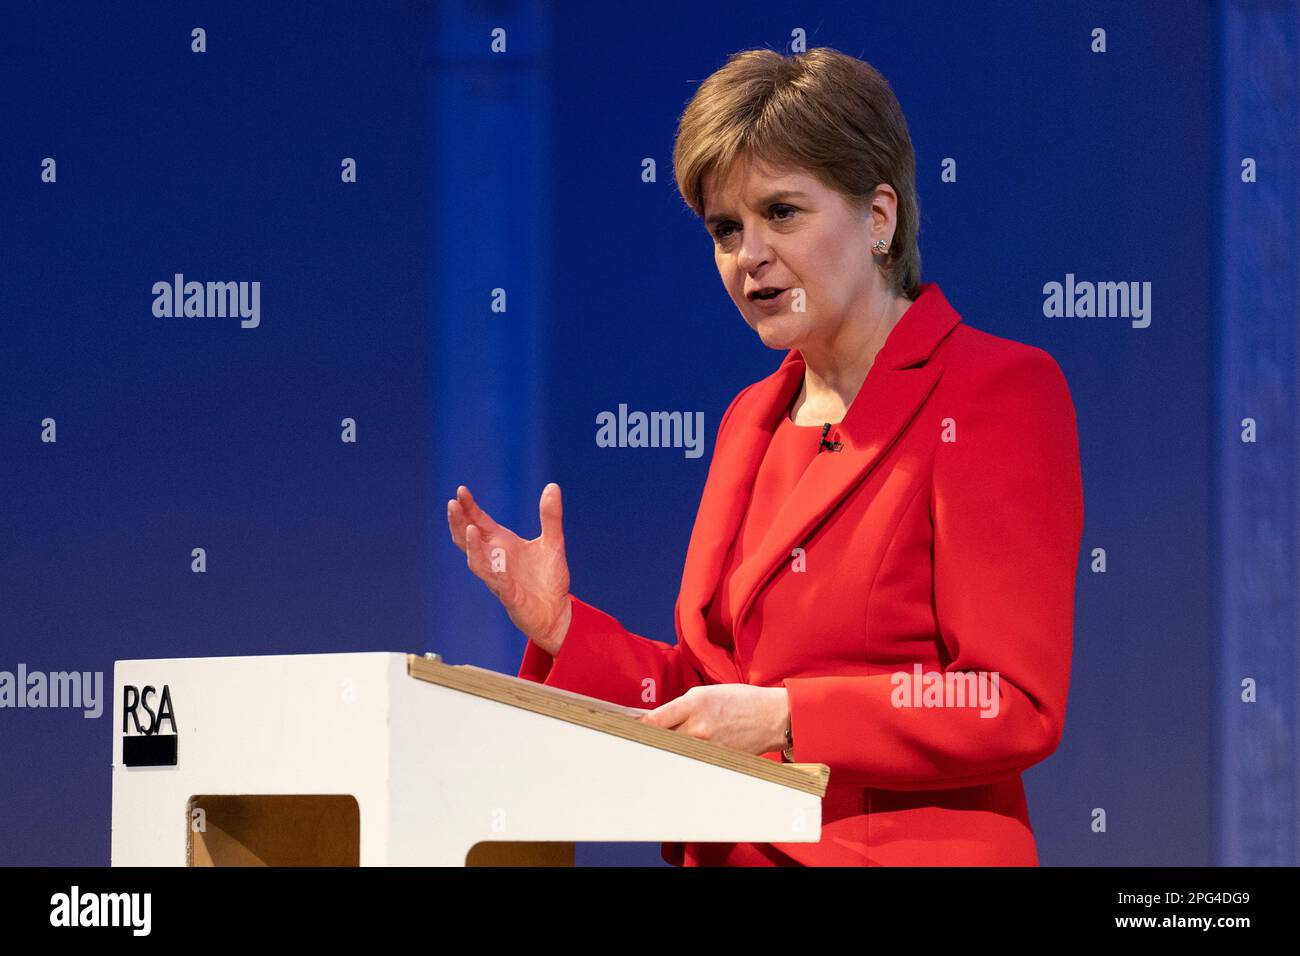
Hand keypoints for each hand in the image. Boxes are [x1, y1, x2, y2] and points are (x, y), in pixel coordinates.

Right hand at [446, 483, 571, 654]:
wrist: (557, 612)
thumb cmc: (549, 578)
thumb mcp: (554, 542)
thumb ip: (550, 516)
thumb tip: (552, 486)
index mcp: (501, 544)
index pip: (478, 522)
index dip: (468, 507)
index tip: (460, 490)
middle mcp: (495, 560)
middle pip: (467, 540)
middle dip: (459, 522)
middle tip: (452, 504)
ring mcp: (499, 580)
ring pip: (478, 563)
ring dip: (473, 547)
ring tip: (469, 529)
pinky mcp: (511, 598)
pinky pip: (501, 585)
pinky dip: (497, 574)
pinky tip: (497, 563)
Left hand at [639, 684, 789, 755]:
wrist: (771, 717)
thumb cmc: (740, 700)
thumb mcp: (708, 693)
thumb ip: (682, 706)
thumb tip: (658, 720)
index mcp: (695, 703)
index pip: (655, 720)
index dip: (638, 727)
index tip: (630, 729)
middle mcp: (699, 726)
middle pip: (661, 739)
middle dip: (650, 740)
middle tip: (638, 743)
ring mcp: (708, 747)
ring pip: (676, 753)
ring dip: (667, 751)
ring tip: (659, 750)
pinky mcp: (717, 760)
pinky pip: (693, 761)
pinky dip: (686, 759)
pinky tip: (684, 757)